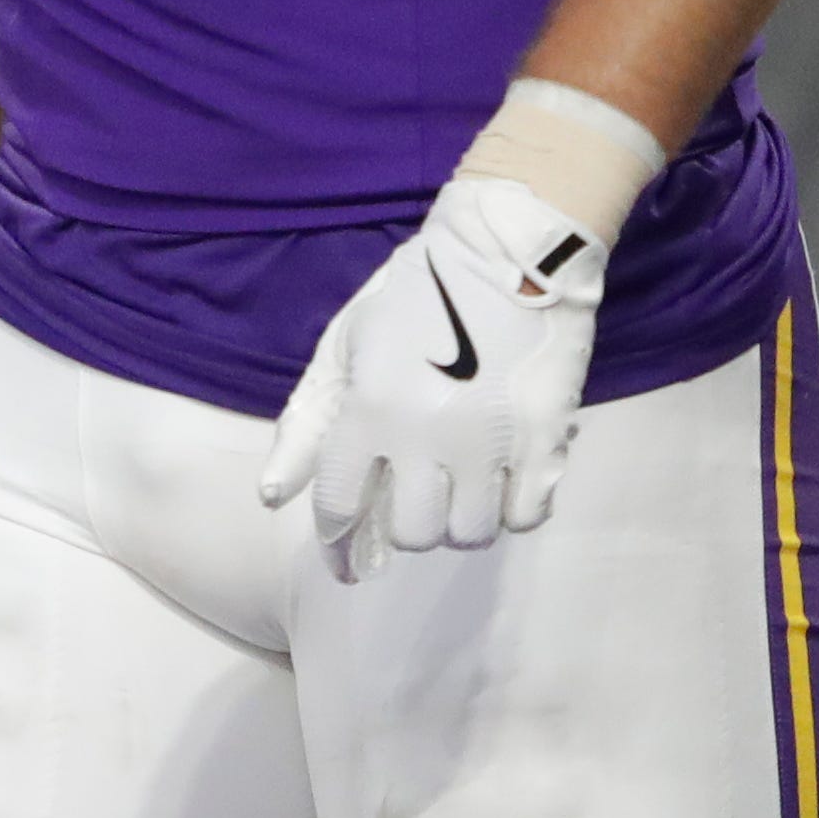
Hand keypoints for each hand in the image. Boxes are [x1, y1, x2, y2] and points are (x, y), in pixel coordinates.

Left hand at [258, 175, 606, 577]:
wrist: (508, 254)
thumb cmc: (414, 298)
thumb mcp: (344, 348)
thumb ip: (306, 425)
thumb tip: (272, 496)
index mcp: (370, 408)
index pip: (341, 506)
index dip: (338, 544)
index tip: (345, 563)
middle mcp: (428, 434)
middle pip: (414, 534)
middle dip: (406, 527)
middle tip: (414, 500)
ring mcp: (492, 441)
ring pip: (470, 533)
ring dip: (458, 521)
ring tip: (457, 488)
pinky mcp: (546, 439)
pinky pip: (525, 517)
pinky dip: (509, 511)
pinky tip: (499, 482)